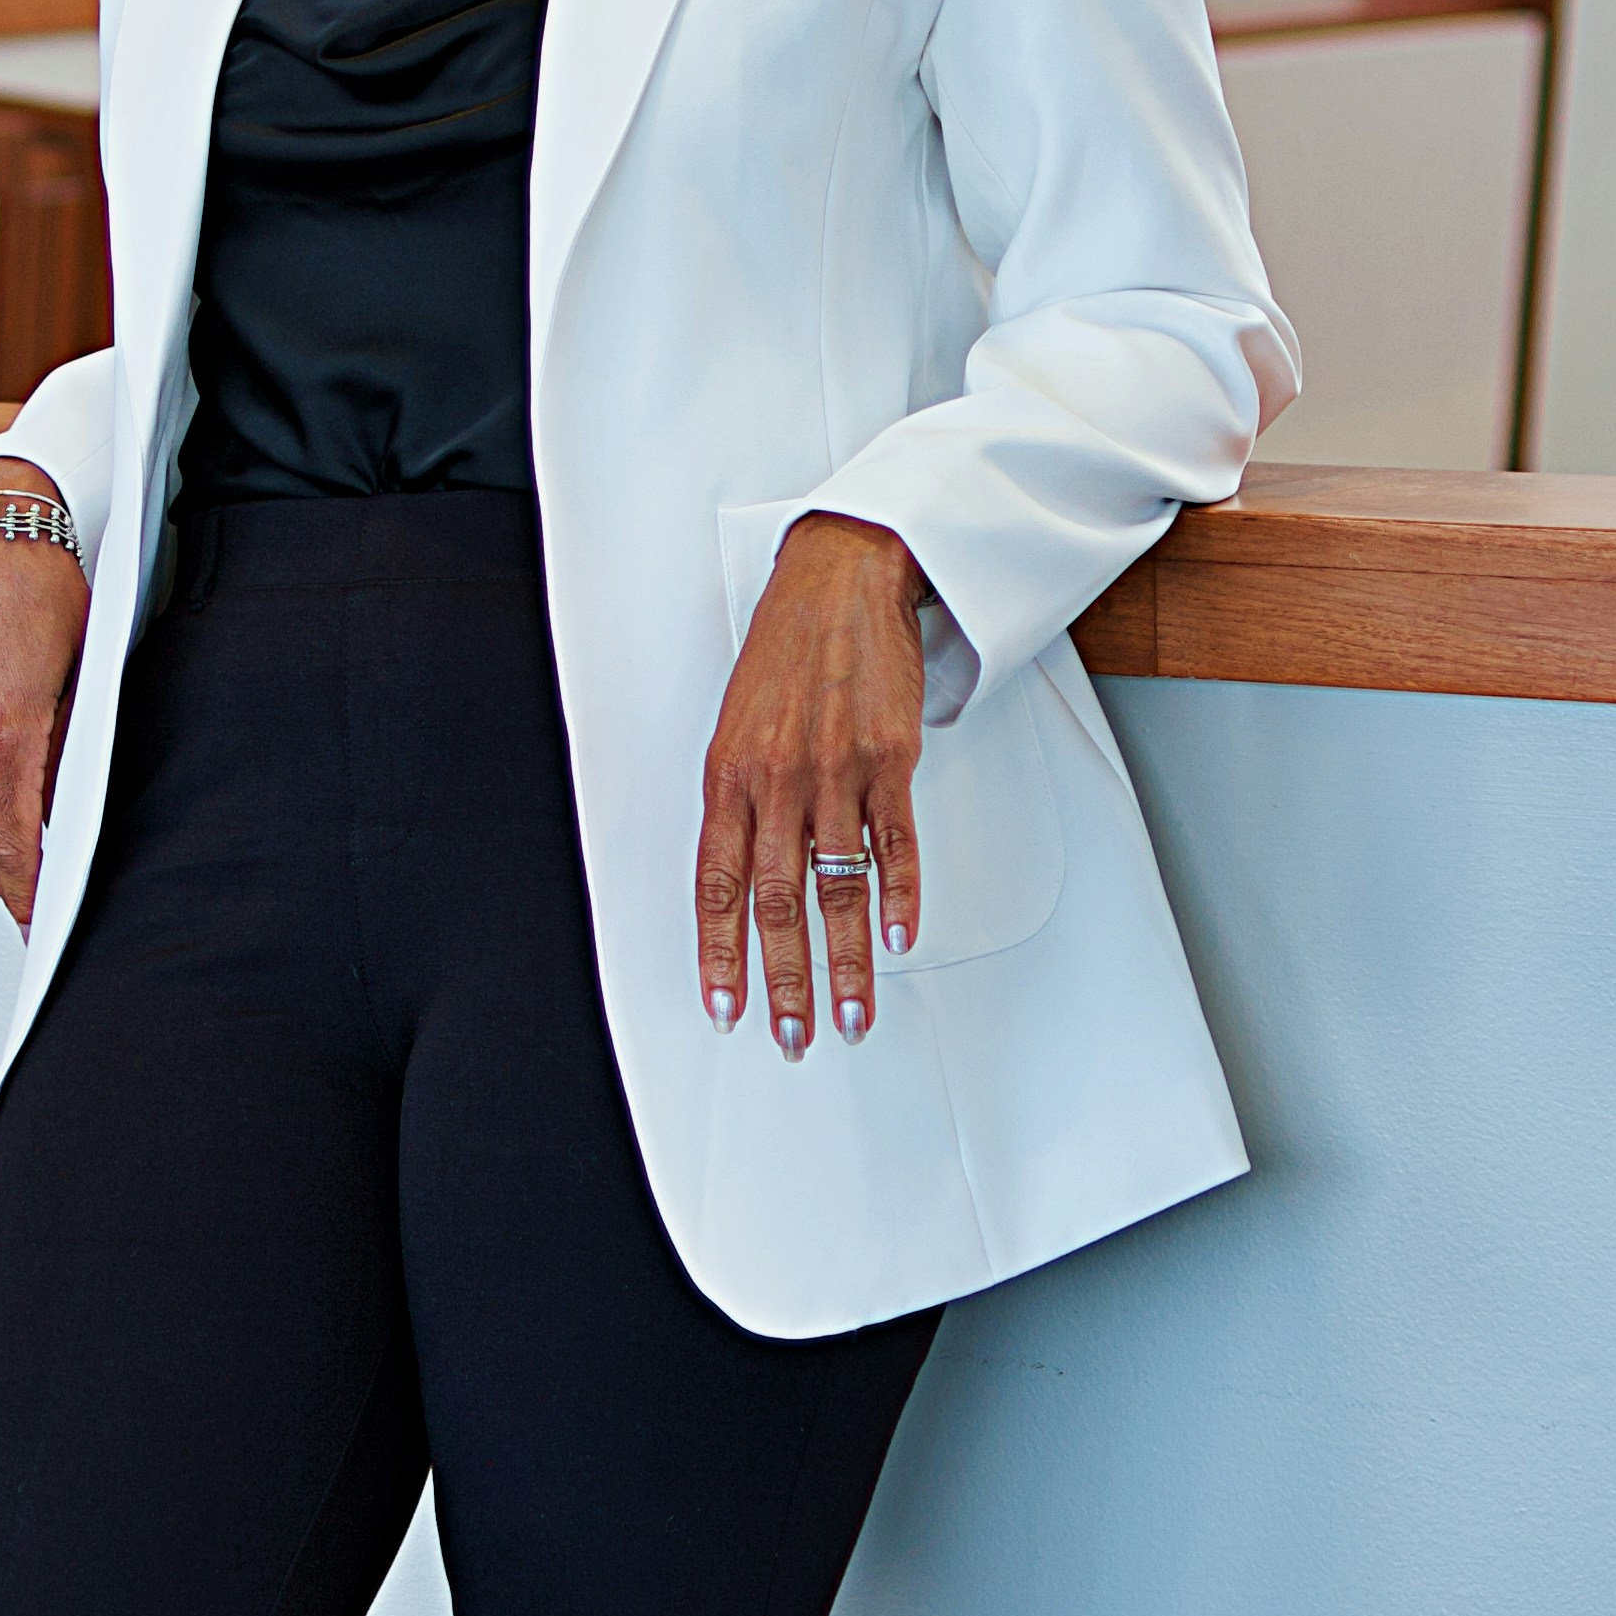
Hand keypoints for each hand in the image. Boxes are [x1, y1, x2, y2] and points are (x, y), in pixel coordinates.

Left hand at [695, 516, 927, 1053]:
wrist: (840, 578)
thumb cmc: (784, 652)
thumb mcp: (735, 725)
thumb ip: (737, 803)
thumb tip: (736, 881)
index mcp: (728, 776)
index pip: (716, 886)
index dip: (719, 955)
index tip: (725, 1011)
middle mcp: (777, 780)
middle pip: (777, 903)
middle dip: (784, 982)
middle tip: (792, 1038)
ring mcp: (835, 770)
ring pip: (837, 887)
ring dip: (845, 963)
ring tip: (853, 1015)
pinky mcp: (890, 757)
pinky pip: (894, 842)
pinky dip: (897, 896)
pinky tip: (899, 940)